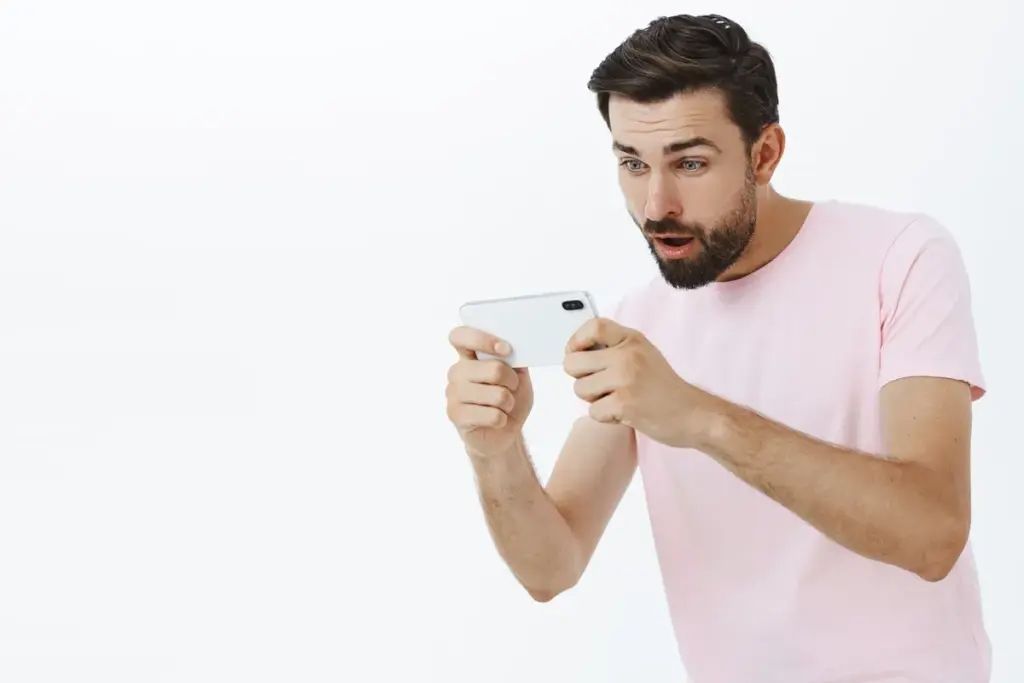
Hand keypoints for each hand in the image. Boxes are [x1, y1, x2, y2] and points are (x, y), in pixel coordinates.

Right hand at [446, 326, 533, 457]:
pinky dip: (503, 419)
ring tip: (503, 406)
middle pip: (492, 368)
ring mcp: (453, 394)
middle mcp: (456, 372)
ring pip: (496, 394)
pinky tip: (497, 420)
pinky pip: (492, 415)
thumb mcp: (518, 376)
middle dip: (511, 381)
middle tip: (511, 388)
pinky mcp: (456, 415)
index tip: (505, 349)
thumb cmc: (509, 400)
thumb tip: (518, 346)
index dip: (482, 339)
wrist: (503, 434)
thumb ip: (515, 359)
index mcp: (469, 357)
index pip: (460, 336)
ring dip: (509, 402)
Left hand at [563, 317, 706, 447]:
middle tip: (599, 386)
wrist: (693, 414)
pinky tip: (625, 413)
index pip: (593, 326)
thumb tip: (575, 350)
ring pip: (580, 389)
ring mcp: (625, 378)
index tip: (576, 354)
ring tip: (617, 400)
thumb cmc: (664, 388)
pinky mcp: (624, 403)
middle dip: (580, 378)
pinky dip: (605, 417)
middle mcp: (627, 354)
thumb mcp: (643, 354)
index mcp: (631, 339)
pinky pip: (593, 411)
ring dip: (594, 400)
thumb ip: (614, 348)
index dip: (576, 341)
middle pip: (573, 362)